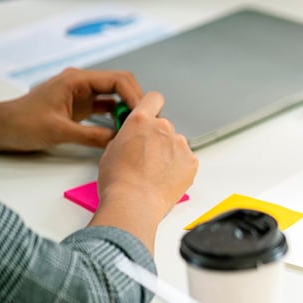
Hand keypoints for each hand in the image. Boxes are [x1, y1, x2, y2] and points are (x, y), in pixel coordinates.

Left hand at [0, 68, 142, 151]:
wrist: (1, 128)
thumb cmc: (21, 123)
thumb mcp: (59, 131)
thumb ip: (92, 136)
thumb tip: (119, 141)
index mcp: (76, 80)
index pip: (118, 81)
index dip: (135, 96)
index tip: (143, 115)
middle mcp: (82, 84)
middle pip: (121, 85)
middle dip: (136, 101)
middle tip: (145, 122)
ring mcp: (82, 95)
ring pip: (116, 97)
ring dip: (128, 110)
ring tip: (136, 127)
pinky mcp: (81, 107)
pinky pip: (107, 109)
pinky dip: (117, 118)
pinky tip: (122, 130)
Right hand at [93, 92, 197, 249]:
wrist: (134, 203)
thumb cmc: (118, 181)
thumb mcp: (111, 150)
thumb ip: (127, 137)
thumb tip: (132, 140)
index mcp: (141, 121)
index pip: (153, 98)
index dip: (152, 106)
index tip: (150, 114)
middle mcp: (163, 128)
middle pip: (164, 125)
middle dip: (157, 137)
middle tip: (146, 157)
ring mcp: (180, 145)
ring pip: (176, 143)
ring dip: (168, 152)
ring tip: (154, 172)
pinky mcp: (192, 161)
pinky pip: (186, 159)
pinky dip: (179, 166)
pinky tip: (165, 178)